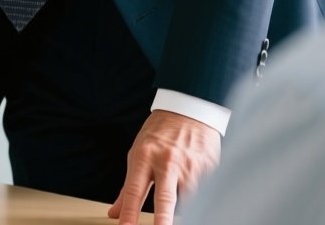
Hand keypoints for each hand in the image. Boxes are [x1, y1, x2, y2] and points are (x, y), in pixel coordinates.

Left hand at [107, 110, 220, 224]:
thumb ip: (128, 187)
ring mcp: (190, 165)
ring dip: (181, 207)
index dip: (129, 212)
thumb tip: (115, 212)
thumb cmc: (159, 133)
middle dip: (162, 220)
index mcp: (144, 157)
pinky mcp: (209, 168)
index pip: (134, 191)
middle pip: (165, 198)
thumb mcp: (137, 154)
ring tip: (178, 196)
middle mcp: (167, 162)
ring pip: (187, 199)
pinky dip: (198, 196)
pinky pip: (203, 191)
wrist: (188, 110)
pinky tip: (196, 187)